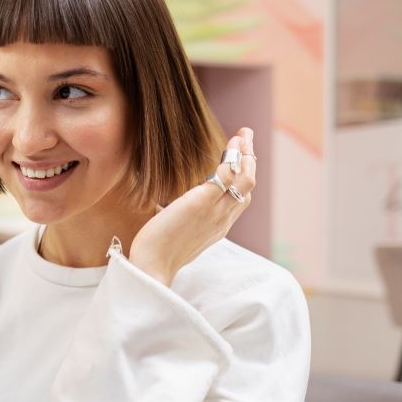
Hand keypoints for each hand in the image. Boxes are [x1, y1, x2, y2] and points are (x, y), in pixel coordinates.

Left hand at [129, 128, 255, 284]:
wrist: (152, 266)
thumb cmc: (156, 252)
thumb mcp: (173, 232)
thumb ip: (177, 219)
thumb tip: (161, 210)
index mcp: (217, 228)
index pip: (238, 200)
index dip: (242, 177)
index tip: (238, 159)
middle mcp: (222, 220)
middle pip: (247, 187)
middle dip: (250, 160)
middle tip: (246, 137)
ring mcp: (215, 212)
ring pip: (245, 180)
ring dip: (246, 154)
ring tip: (242, 135)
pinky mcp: (201, 203)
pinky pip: (226, 176)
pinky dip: (232, 157)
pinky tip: (229, 144)